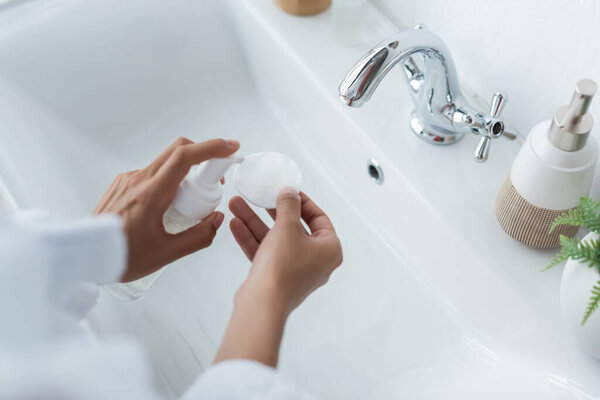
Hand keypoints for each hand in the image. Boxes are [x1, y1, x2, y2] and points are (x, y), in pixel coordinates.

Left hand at [93, 137, 238, 281]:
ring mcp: (129, 179)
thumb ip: (198, 237)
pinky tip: (169, 206)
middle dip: (204, 156)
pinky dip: (170, 180)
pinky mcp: (123, 183)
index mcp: (150, 195)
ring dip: (186, 172)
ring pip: (166, 162)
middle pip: (177, 150)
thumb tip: (217, 219)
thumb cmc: (119, 257)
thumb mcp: (165, 254)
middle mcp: (138, 180)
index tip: (231, 148)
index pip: (184, 158)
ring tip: (190, 202)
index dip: (212, 148)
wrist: (82, 256)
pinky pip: (154, 172)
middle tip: (216, 178)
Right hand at [214, 188, 341, 365]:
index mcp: (329, 249)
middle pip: (293, 227)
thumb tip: (290, 192)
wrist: (262, 304)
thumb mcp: (287, 226)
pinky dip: (251, 239)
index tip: (287, 190)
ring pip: (275, 239)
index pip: (318, 217)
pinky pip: (265, 253)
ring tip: (236, 205)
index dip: (302, 201)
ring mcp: (296, 270)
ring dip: (255, 222)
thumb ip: (289, 205)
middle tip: (260, 196)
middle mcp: (316, 261)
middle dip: (270, 210)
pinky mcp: (277, 278)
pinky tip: (235, 224)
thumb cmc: (282, 267)